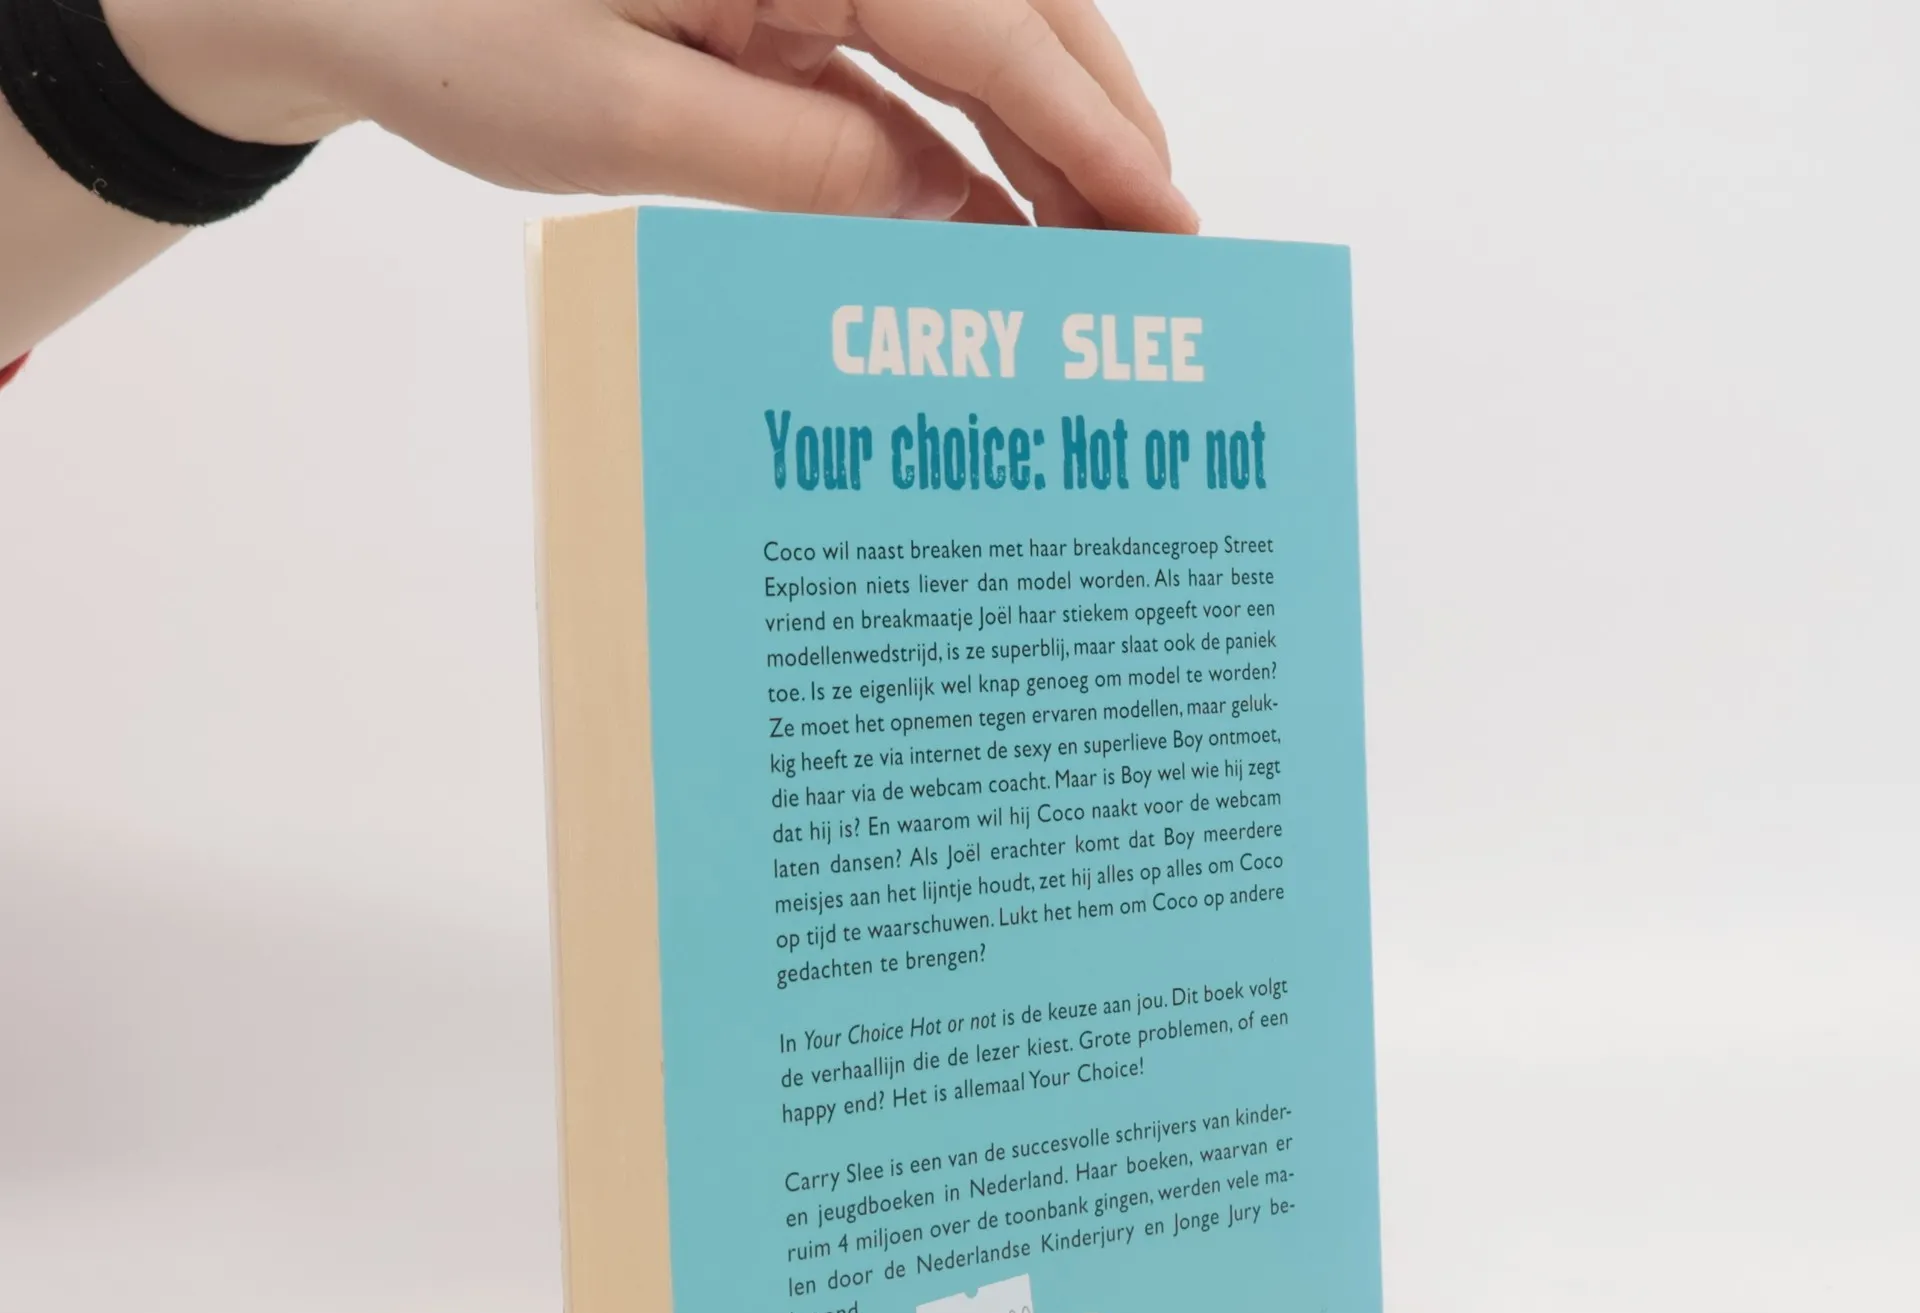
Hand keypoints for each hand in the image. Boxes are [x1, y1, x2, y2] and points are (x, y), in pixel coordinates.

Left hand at [105, 0, 1195, 231]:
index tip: (1168, 220)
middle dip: (1100, 126)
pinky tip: (999, 219)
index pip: (988, 28)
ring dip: (1047, 135)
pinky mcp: (779, 10)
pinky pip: (903, 73)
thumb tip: (954, 211)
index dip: (1090, 129)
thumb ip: (807, 165)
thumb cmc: (449, 26)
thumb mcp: (629, 121)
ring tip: (1103, 243)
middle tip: (1167, 245)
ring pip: (974, 39)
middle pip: (1017, 13)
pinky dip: (964, 145)